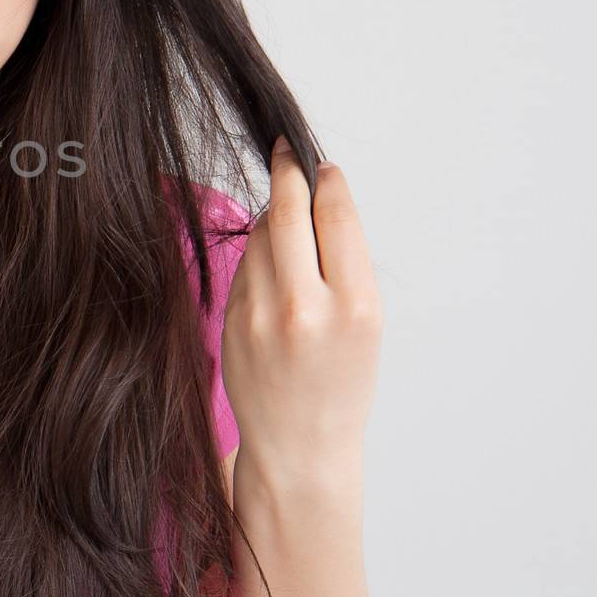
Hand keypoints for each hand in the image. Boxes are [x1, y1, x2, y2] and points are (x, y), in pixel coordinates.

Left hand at [220, 136, 382, 472]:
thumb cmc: (341, 383)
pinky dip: (256, 256)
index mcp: (356, 306)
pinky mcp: (231, 322)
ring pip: (260, 237)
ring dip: (271, 220)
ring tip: (287, 227)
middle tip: (286, 150)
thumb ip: (343, 263)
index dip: (326, 183)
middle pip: (287, 215)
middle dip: (286, 175)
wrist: (300, 446)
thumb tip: (317, 197)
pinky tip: (270, 270)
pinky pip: (244, 267)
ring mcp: (261, 315)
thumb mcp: (365, 324)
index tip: (321, 165)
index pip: (336, 219)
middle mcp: (306, 308)